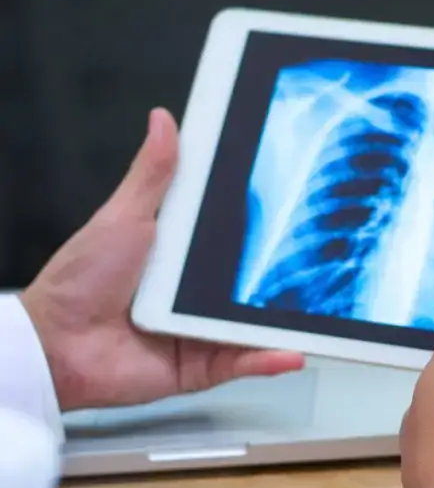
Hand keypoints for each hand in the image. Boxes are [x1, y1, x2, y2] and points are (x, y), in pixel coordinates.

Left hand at [19, 109, 304, 410]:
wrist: (56, 346)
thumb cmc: (78, 282)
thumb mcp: (123, 217)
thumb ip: (153, 174)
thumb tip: (164, 121)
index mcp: (183, 255)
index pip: (234, 236)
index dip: (265, 225)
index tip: (297, 207)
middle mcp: (196, 294)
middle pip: (253, 281)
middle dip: (286, 275)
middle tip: (323, 259)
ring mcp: (203, 330)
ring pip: (256, 323)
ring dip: (287, 321)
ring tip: (324, 311)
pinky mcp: (203, 366)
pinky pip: (243, 361)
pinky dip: (269, 360)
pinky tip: (293, 352)